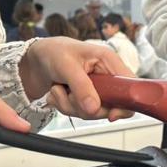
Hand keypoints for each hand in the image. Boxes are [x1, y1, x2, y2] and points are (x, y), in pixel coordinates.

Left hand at [18, 37, 135, 120]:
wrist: (36, 58)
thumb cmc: (53, 51)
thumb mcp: (66, 66)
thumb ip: (82, 87)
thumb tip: (94, 108)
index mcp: (108, 61)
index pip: (130, 88)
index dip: (124, 104)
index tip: (110, 114)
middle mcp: (105, 76)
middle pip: (110, 106)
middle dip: (85, 106)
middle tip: (68, 93)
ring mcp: (96, 88)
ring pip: (93, 112)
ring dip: (70, 105)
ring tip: (58, 89)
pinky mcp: (86, 97)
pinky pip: (81, 113)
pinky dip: (65, 106)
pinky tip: (57, 92)